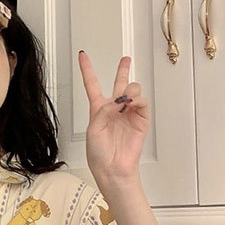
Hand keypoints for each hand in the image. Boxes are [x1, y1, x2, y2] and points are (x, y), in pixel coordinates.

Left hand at [77, 51, 149, 189]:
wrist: (112, 168)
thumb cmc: (99, 153)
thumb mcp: (92, 129)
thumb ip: (103, 110)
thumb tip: (120, 99)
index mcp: (98, 110)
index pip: (92, 85)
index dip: (87, 70)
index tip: (83, 55)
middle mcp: (113, 109)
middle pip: (119, 83)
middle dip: (123, 70)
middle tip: (125, 60)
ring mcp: (128, 113)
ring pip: (132, 89)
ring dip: (128, 90)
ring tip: (125, 100)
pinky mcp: (140, 119)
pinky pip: (141, 102)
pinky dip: (136, 100)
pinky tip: (130, 104)